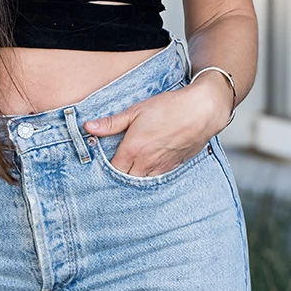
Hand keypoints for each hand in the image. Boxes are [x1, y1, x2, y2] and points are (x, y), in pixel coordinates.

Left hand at [83, 75, 230, 176]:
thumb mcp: (136, 110)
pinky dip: (149, 178)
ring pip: (142, 183)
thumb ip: (111, 123)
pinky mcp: (174, 167)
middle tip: (111, 171)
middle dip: (117, 178)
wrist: (201, 111)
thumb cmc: (169, 107)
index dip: (104, 171)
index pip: (112, 171)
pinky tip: (147, 170)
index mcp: (133, 150)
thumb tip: (88, 127)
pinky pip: (157, 180)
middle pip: (125, 180)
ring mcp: (161, 168)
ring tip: (128, 172)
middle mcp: (146, 163)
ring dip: (134, 179)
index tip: (99, 166)